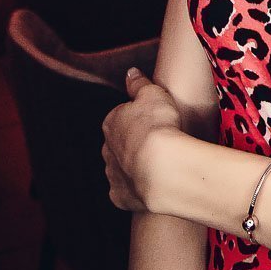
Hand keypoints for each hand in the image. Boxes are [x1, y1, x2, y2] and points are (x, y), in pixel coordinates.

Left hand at [101, 68, 183, 212]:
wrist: (163, 168)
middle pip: (119, 143)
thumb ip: (139, 83)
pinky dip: (136, 188)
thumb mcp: (153, 93)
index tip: (156, 120)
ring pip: (120, 168)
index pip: (122, 116)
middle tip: (159, 141)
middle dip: (133, 142)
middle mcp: (106, 149)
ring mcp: (112, 174)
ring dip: (134, 166)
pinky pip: (126, 191)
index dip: (140, 118)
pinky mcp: (120, 197)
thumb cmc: (159, 126)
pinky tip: (152, 184)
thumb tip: (130, 72)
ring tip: (159, 164)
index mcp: (111, 122)